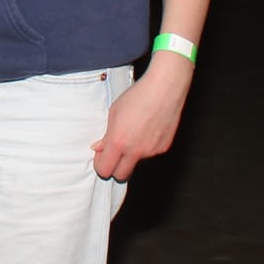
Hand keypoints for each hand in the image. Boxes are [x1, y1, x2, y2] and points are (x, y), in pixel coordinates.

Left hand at [91, 55, 192, 181]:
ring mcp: (151, 151)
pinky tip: (147, 129)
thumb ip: (106, 135)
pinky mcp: (163, 148)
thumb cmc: (138, 96)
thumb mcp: (114, 112)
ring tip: (134, 132)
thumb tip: (98, 148)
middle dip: (114, 169)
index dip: (100, 165)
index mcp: (118, 141)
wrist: (164, 88)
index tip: (101, 156)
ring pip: (136, 162)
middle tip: (114, 155)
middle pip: (120, 175)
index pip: (104, 170)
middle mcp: (135, 150)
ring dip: (131, 155)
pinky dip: (146, 147)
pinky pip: (150, 153)